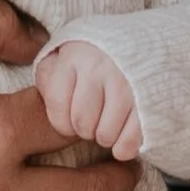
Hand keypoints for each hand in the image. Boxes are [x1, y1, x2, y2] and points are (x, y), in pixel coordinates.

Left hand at [34, 38, 143, 162]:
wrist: (146, 43)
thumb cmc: (95, 56)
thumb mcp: (64, 55)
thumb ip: (48, 77)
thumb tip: (40, 110)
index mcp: (74, 55)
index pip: (58, 108)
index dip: (61, 121)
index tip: (69, 115)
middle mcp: (100, 67)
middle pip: (82, 125)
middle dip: (85, 128)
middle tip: (93, 116)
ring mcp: (127, 84)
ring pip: (105, 136)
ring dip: (106, 136)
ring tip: (109, 120)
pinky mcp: (150, 101)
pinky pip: (130, 142)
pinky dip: (125, 147)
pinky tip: (124, 136)